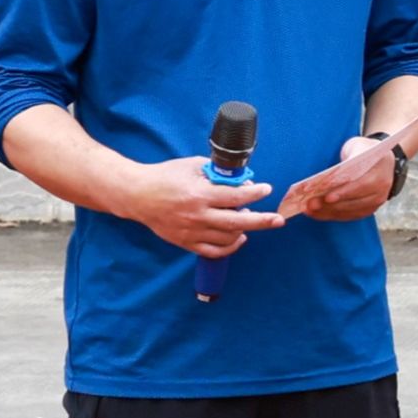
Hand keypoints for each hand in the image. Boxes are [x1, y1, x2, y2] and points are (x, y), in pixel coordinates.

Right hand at [123, 154, 287, 258]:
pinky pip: (213, 251)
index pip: (235, 197)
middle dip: (262, 220)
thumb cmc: (165, 177)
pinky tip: (239, 238)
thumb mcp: (191, 166)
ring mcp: (191, 231)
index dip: (254, 193)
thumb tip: (240, 178)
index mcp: (199, 194)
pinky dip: (230, 247)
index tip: (266, 189)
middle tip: (278, 219)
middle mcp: (197, 215)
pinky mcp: (185, 242)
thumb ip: (215, 173)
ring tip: (251, 222)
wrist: (138, 195)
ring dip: (244, 230)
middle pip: (237, 222)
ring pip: (227, 238)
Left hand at [279, 133, 403, 223]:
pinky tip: (317, 213)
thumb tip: (328, 178)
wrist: (380, 160)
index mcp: (380, 170)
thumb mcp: (356, 146)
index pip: (362, 184)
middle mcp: (382, 189)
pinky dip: (333, 215)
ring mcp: (377, 201)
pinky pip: (350, 216)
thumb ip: (347, 159)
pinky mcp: (369, 209)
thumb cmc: (364, 151)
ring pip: (351, 210)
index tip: (327, 197)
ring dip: (328, 212)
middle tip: (311, 204)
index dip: (344, 192)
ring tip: (309, 209)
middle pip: (355, 200)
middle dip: (331, 204)